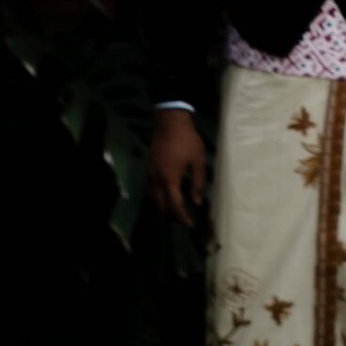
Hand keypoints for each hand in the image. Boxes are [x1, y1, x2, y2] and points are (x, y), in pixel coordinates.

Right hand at [147, 109, 206, 226]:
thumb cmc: (187, 139)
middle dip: (172, 216)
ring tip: (176, 211)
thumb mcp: (198, 160)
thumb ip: (198, 182)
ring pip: (152, 199)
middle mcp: (156, 180)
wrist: (169, 121)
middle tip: (184, 220)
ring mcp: (149, 174)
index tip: (190, 224)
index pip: (174, 206)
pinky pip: (149, 190)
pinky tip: (166, 197)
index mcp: (170, 179)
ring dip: (163, 208)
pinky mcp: (147, 168)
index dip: (182, 218)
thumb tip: (196, 202)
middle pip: (160, 206)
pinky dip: (157, 198)